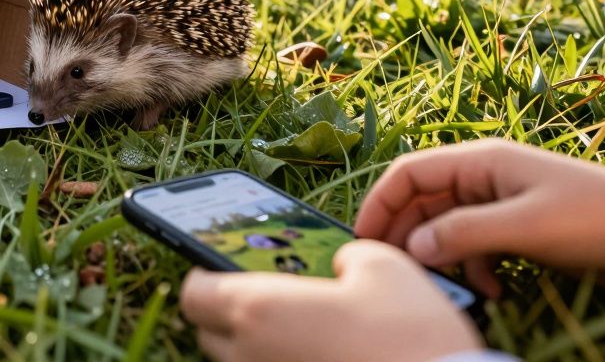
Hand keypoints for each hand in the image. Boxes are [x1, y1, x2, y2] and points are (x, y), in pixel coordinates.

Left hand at [180, 240, 481, 361]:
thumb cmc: (410, 337)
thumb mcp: (384, 266)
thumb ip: (346, 253)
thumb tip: (338, 265)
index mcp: (258, 310)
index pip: (194, 292)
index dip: (204, 273)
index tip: (224, 265)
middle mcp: (251, 356)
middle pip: (210, 332)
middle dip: (229, 311)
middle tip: (267, 293)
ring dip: (258, 343)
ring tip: (301, 326)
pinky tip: (320, 354)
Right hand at [355, 139, 604, 295]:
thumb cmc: (597, 218)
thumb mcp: (525, 227)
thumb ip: (463, 234)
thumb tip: (413, 245)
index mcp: (481, 162)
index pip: (410, 172)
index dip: (381, 202)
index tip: (362, 237)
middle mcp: (485, 178)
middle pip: (424, 201)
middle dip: (406, 234)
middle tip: (392, 270)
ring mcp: (502, 204)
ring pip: (449, 227)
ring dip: (443, 256)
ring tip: (443, 285)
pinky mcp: (520, 230)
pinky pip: (478, 247)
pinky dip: (475, 268)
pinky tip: (491, 290)